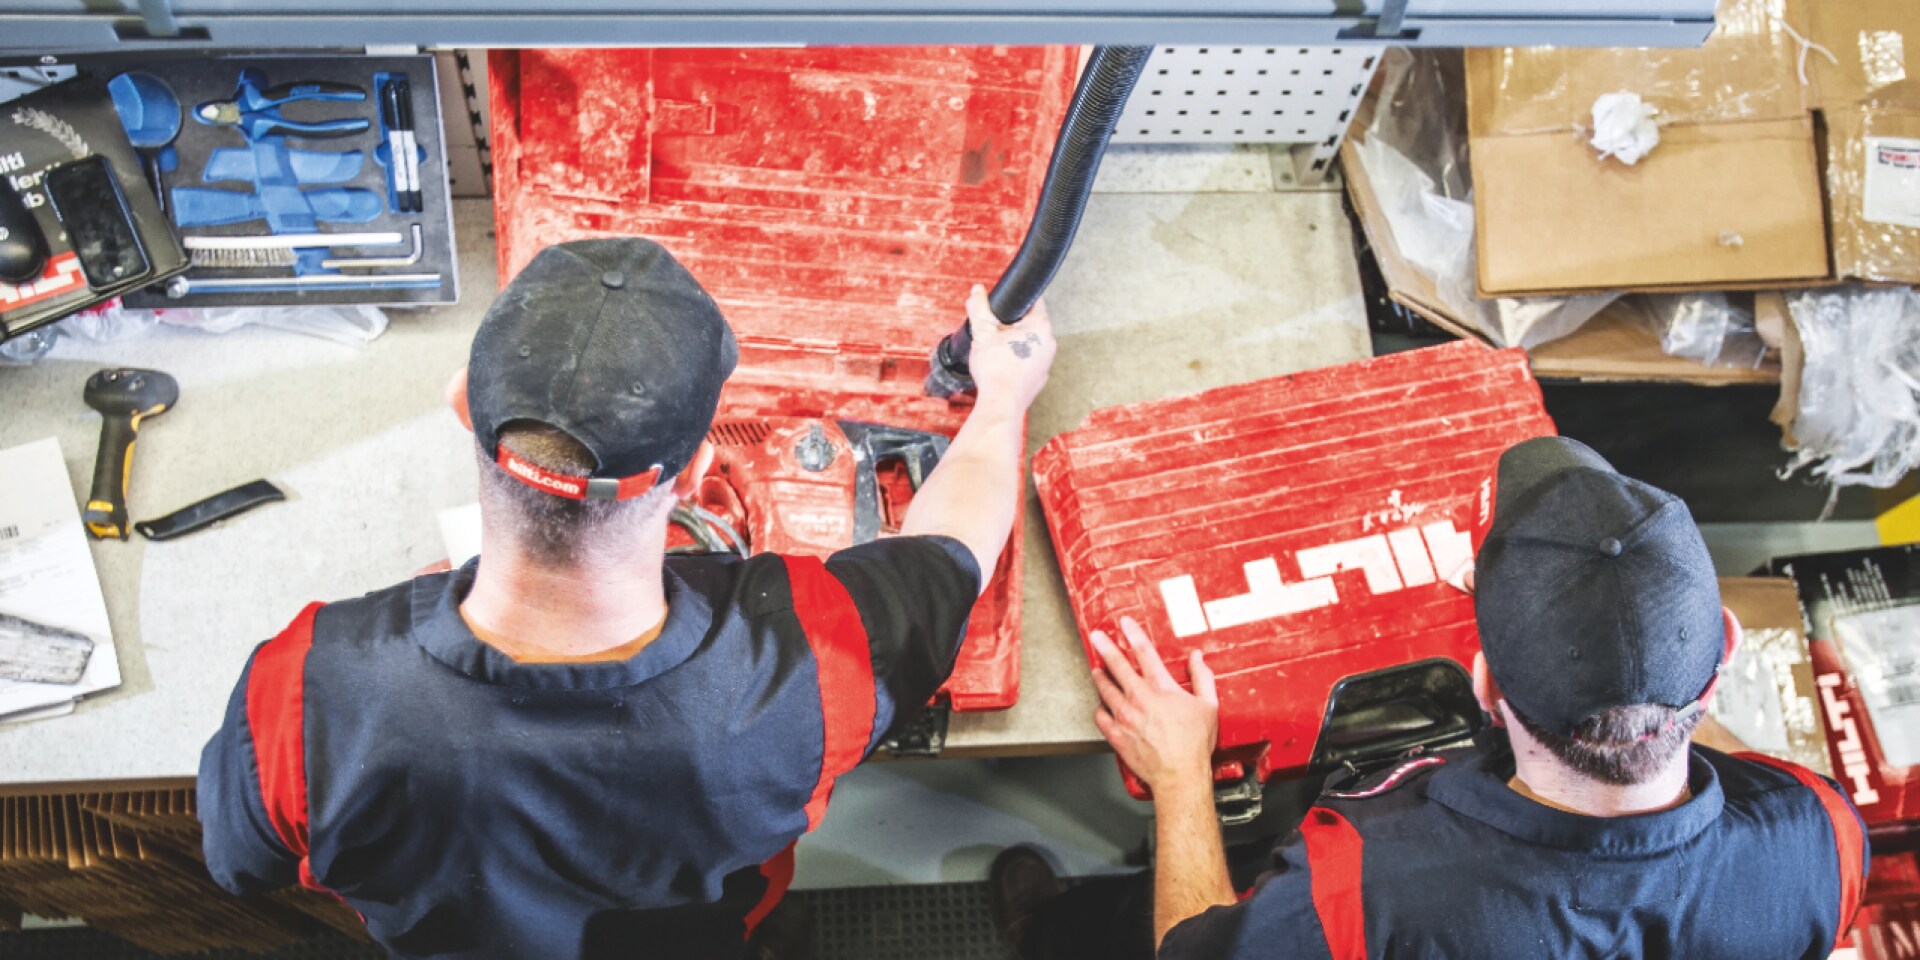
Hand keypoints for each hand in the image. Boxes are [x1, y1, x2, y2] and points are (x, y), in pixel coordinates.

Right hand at [963, 284, 1055, 414]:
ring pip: (1030, 344)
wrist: (1000, 403)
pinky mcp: (1040, 378)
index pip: (1034, 301)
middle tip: (995, 329)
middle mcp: (1049, 343)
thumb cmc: (995, 370)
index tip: (1006, 303)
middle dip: (1013, 324)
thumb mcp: (982, 332)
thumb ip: (980, 309)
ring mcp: (1046, 363)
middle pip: (1031, 324)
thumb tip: (977, 292)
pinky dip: (1017, 362)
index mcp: (1040, 326)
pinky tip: (1002, 366)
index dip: (1017, 299)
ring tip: (997, 350)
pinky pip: (1029, 363)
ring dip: (1015, 343)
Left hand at [1091, 617, 1218, 793]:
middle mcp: (1139, 699)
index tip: (1125, 624)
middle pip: (1117, 665)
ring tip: (1096, 669)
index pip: (1145, 653)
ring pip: (1105, 689)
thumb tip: (1198, 659)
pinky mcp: (1117, 734)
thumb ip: (1203, 678)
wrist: (1179, 775)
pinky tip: (1102, 705)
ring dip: (1100, 676)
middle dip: (1105, 647)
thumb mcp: (1209, 706)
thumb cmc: (1194, 745)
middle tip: (1097, 637)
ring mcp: (1125, 716)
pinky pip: (1101, 716)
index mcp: (1161, 689)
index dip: (1134, 634)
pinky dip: (1100, 709)